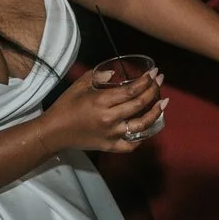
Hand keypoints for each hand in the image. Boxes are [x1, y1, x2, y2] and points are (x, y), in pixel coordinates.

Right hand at [41, 68, 165, 154]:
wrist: (54, 132)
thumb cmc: (65, 106)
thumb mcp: (79, 85)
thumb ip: (97, 75)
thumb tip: (115, 73)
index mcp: (101, 102)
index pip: (131, 90)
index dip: (145, 81)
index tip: (154, 73)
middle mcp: (110, 118)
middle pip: (139, 104)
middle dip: (153, 90)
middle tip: (160, 81)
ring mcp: (112, 135)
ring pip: (141, 125)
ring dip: (155, 113)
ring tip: (163, 103)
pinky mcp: (110, 146)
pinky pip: (131, 144)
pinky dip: (142, 138)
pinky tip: (148, 129)